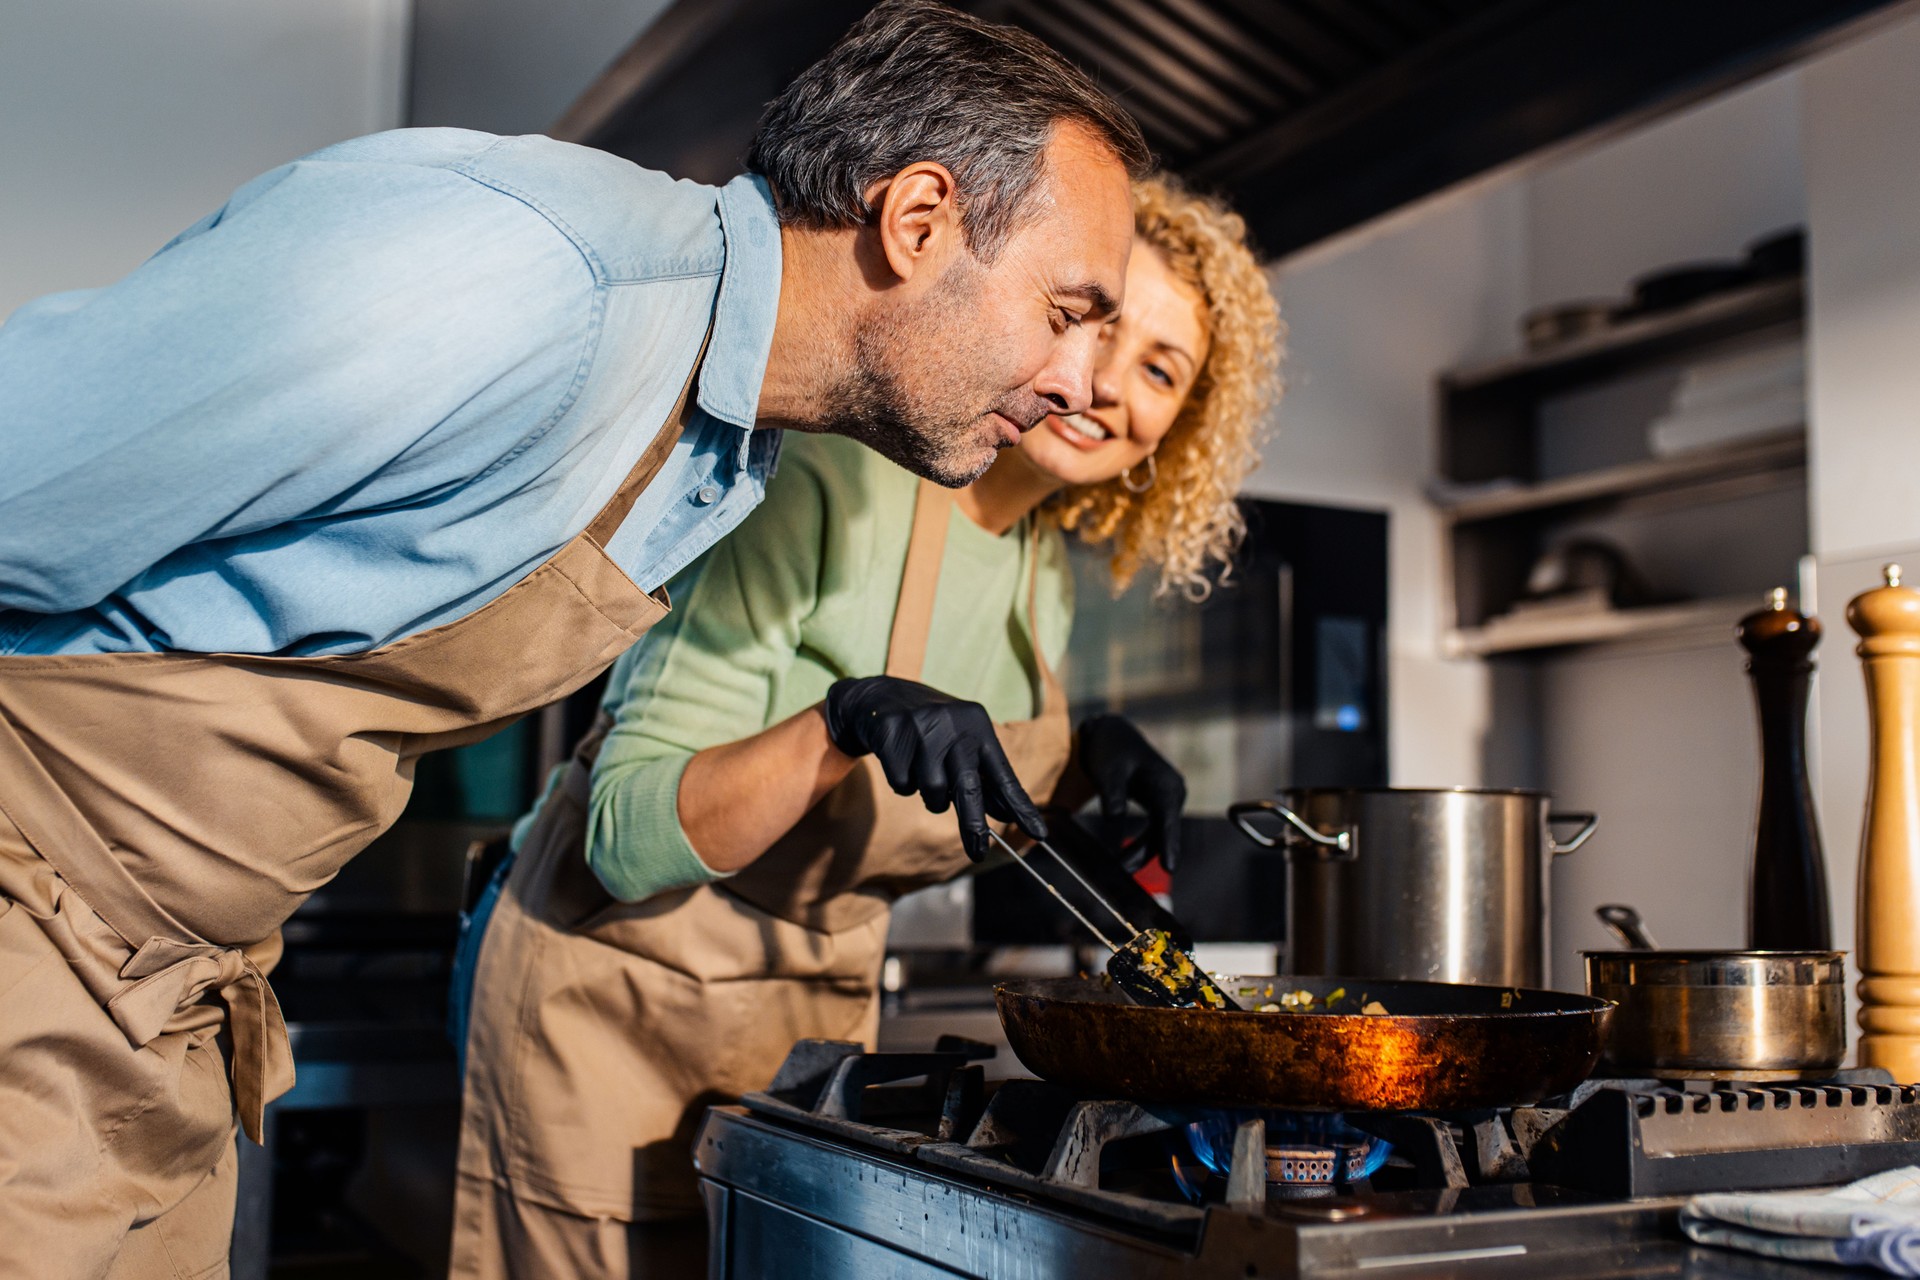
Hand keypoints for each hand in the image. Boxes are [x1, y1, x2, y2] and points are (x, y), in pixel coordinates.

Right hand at [823, 676, 1046, 860]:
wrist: (886, 697)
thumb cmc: (935, 729)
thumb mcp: (964, 742)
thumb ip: (982, 776)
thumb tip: (1004, 813)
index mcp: (979, 727)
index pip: (1004, 775)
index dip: (1022, 807)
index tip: (1040, 834)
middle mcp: (954, 725)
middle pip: (968, 788)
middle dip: (973, 825)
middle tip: (979, 852)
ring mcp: (921, 728)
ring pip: (932, 791)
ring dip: (930, 796)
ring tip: (924, 773)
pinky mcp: (892, 734)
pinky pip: (902, 785)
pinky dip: (903, 784)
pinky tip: (902, 761)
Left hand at [1076, 714, 1185, 871]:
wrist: (1109, 732)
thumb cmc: (1111, 748)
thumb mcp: (1109, 773)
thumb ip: (1113, 799)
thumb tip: (1113, 827)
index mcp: (1166, 784)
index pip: (1168, 820)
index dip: (1169, 845)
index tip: (1170, 868)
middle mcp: (1173, 793)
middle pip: (1163, 833)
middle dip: (1144, 855)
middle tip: (1122, 873)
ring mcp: (1166, 800)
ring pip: (1157, 835)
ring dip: (1140, 852)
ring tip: (1119, 869)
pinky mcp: (1156, 804)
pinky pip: (1151, 829)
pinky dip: (1138, 844)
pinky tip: (1123, 858)